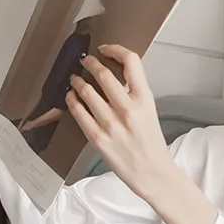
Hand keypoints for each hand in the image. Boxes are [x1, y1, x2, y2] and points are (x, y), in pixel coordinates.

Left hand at [66, 45, 172, 197]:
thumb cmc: (152, 145)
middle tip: (85, 62)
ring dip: (78, 81)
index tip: (105, 49)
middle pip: (103, 74)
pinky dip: (72, 101)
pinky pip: (79, 113)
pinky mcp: (99, 138)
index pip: (131, 61)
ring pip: (87, 91)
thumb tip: (113, 76)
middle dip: (90, 64)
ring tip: (75, 80)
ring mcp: (112, 124)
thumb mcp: (150, 112)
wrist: (153, 174)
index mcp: (145, 100)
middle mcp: (128, 110)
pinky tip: (71, 98)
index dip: (115, 49)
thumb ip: (134, 93)